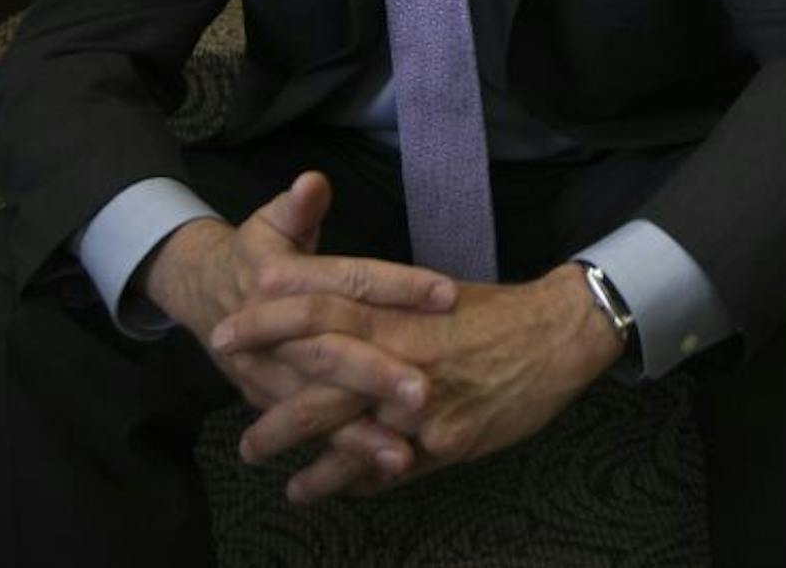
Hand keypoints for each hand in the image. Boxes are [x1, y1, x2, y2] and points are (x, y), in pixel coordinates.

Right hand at [142, 173, 456, 473]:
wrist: (197, 291)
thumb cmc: (253, 251)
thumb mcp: (270, 221)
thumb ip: (297, 206)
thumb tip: (312, 183)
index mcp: (281, 280)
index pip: (346, 282)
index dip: (396, 285)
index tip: (447, 292)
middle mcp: (274, 333)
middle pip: (330, 353)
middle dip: (377, 374)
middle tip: (426, 390)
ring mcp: (270, 375)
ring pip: (318, 406)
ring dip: (361, 430)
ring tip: (407, 451)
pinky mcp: (272, 403)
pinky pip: (313, 432)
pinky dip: (346, 454)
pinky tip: (388, 469)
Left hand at [211, 262, 626, 500]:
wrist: (558, 335)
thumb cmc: (494, 313)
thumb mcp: (431, 296)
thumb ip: (381, 313)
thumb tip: (328, 320)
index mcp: (398, 312)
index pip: (319, 310)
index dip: (269, 321)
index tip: (227, 333)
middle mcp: (403, 357)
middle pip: (320, 380)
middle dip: (270, 407)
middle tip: (238, 430)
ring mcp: (424, 405)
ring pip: (347, 434)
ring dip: (303, 457)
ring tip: (268, 468)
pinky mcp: (447, 441)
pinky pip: (386, 468)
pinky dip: (350, 480)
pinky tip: (322, 489)